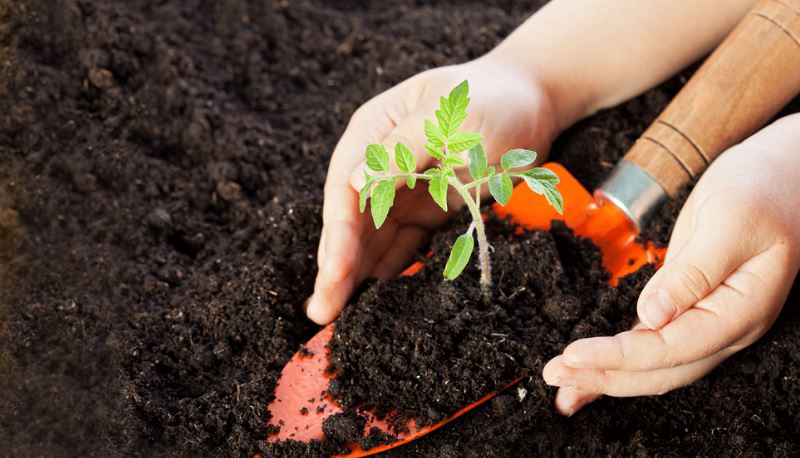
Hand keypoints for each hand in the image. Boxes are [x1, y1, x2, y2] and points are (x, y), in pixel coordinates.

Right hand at [306, 56, 560, 323]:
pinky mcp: (426, 209)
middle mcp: (379, 164)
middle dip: (336, 266)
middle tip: (322, 312)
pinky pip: (402, 245)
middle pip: (351, 221)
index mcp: (373, 132)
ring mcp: (402, 189)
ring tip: (334, 315)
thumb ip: (402, 149)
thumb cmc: (492, 99)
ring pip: (371, 239)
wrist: (534, 101)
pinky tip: (374, 300)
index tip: (334, 274)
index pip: (345, 190)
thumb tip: (353, 182)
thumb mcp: (447, 117)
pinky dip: (388, 270)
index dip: (338, 235)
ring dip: (355, 275)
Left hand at [543, 114, 799, 414]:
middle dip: (605, 376)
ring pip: (654, 364)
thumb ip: (693, 272)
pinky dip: (618, 358)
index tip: (575, 355)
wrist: (783, 176)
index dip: (621, 357)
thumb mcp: (730, 222)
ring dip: (607, 375)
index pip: (673, 348)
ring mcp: (707, 320)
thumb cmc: (764, 190)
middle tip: (555, 374)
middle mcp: (725, 326)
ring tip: (562, 383)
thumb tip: (651, 316)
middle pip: (661, 369)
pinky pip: (651, 343)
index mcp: (741, 310)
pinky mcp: (688, 308)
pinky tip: (589, 367)